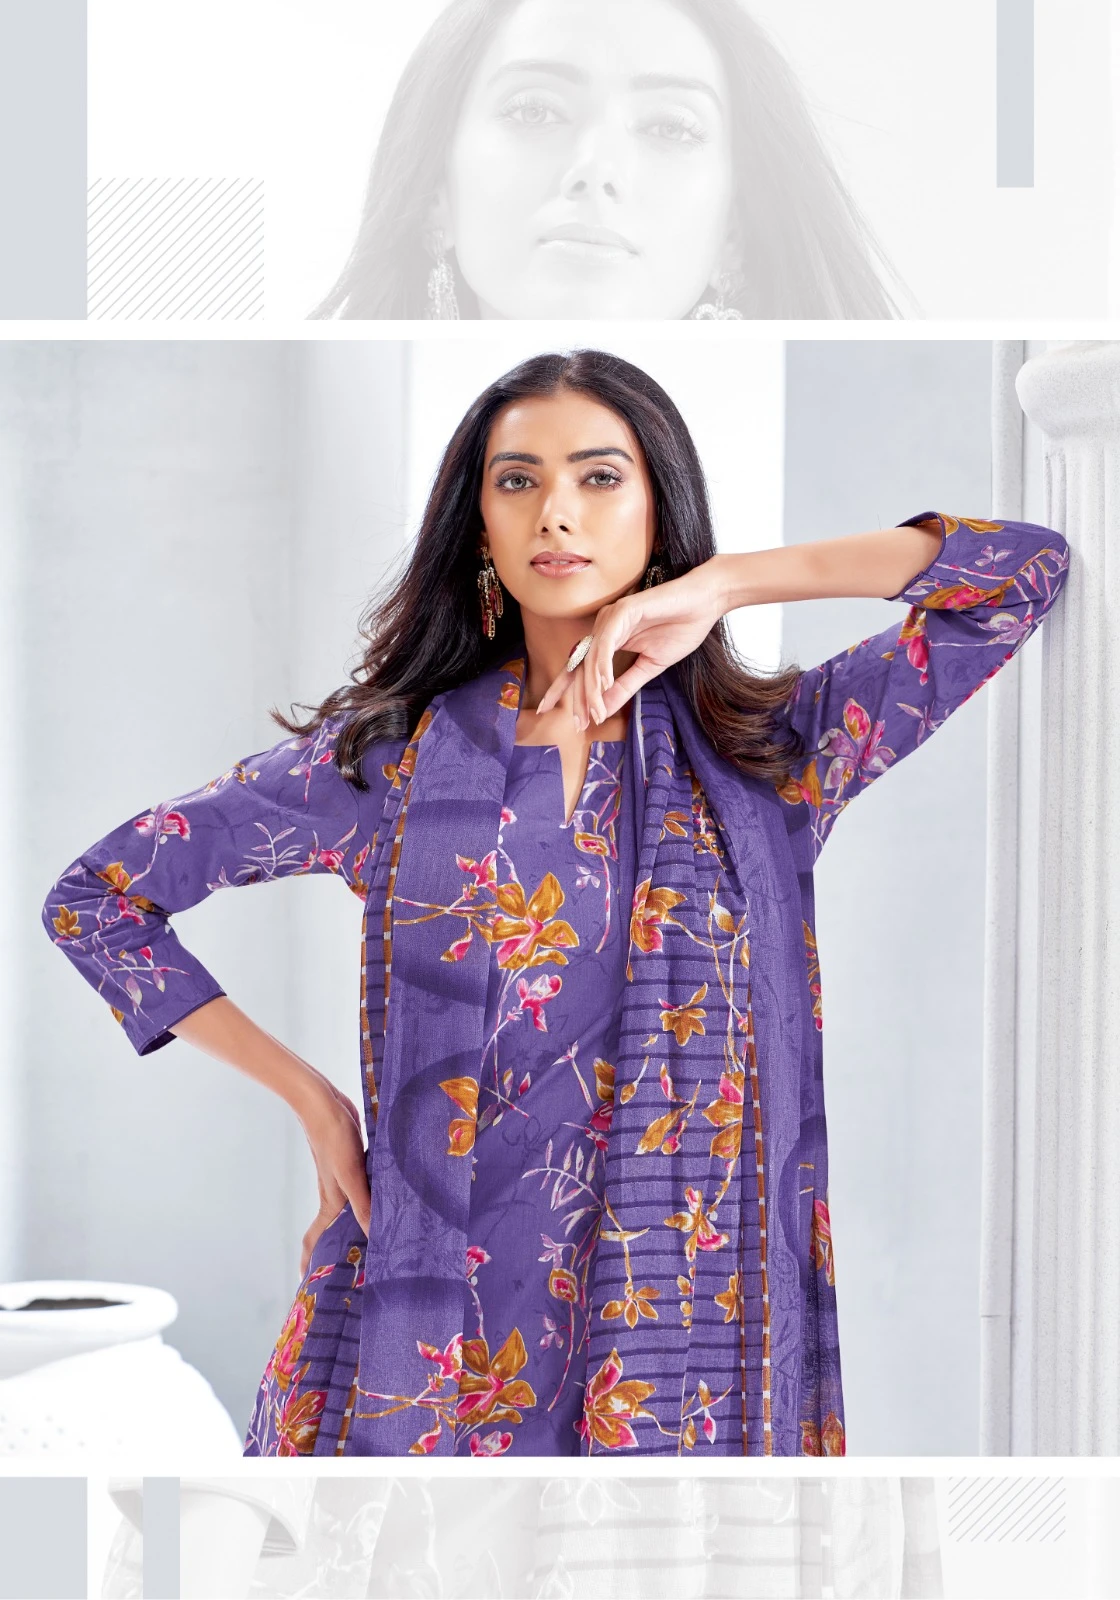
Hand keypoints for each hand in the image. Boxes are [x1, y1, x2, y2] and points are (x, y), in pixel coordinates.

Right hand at [296, 1077, 371, 1276]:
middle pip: (334, 1227)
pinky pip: (362, 1188)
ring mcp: (344, 1178)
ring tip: (374, 1238)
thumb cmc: (333, 1139)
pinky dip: (370, 1199)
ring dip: (357, 1223)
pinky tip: (386, 1198)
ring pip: (351, 1208)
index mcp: (331, 1201)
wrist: (322, 1103)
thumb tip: (373, 1236)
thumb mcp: (350, 1174)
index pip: (316, 1238)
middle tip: (356, 1267)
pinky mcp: (354, 1162)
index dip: (312, 1259)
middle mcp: (336, 1194)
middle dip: (339, 1247)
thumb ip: (362, 1204)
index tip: (309, 1282)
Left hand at [534, 559, 724, 727]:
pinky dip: (603, 664)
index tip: (572, 721)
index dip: (570, 693)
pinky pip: (607, 642)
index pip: (581, 668)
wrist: (704, 604)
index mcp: (608, 639)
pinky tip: (605, 684)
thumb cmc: (679, 630)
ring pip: (592, 658)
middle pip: (581, 666)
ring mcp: (611, 617)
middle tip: (580, 724)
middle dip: (579, 697)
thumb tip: (603, 711)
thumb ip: (625, 687)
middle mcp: (604, 627)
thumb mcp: (649, 667)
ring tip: (595, 712)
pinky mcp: (623, 610)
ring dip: (592, 688)